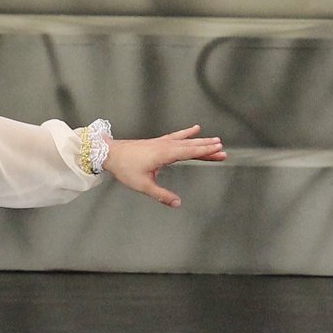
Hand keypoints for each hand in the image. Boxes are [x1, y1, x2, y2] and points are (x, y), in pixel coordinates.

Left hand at [106, 126, 227, 207]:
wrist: (110, 153)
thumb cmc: (125, 168)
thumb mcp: (143, 185)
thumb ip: (161, 195)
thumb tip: (177, 203)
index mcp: (164, 154)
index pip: (189, 152)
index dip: (205, 151)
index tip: (218, 150)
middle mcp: (165, 146)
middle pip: (191, 145)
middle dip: (207, 147)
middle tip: (222, 148)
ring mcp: (162, 142)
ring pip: (185, 140)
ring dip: (200, 140)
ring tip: (215, 140)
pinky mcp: (158, 142)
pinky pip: (176, 136)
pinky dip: (186, 133)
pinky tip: (194, 129)